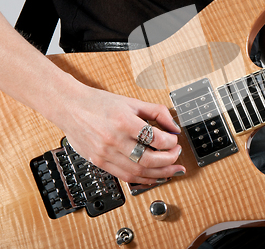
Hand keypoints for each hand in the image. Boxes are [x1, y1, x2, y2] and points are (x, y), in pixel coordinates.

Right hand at [51, 82, 183, 183]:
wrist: (70, 107)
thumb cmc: (100, 103)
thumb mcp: (132, 102)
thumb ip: (157, 112)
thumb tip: (175, 127)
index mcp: (124, 121)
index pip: (156, 139)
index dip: (171, 142)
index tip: (175, 140)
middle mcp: (114, 140)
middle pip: (149, 159)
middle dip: (169, 160)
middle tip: (177, 155)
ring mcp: (105, 154)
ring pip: (138, 172)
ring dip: (160, 174)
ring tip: (173, 171)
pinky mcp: (99, 162)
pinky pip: (125, 177)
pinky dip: (143, 180)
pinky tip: (154, 177)